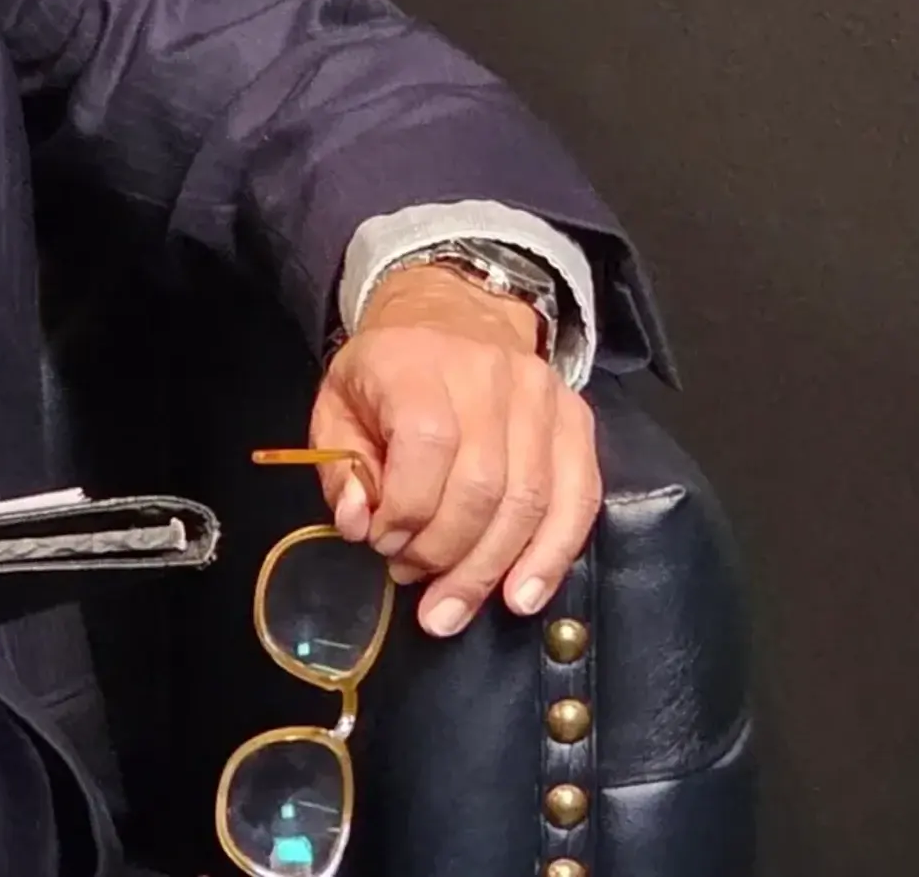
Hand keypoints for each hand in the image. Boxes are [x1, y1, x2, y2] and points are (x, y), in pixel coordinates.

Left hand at [304, 265, 600, 640]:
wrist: (455, 311)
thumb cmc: (388, 371)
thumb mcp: (338, 406)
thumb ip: (339, 469)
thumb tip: (358, 524)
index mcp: (420, 364)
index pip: (427, 445)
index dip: (404, 511)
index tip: (380, 541)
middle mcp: (489, 375)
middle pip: (483, 486)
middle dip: (444, 554)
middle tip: (414, 581)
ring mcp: (541, 396)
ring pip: (531, 501)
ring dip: (490, 569)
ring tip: (453, 607)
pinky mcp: (575, 418)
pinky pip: (580, 497)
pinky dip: (553, 554)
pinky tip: (523, 594)